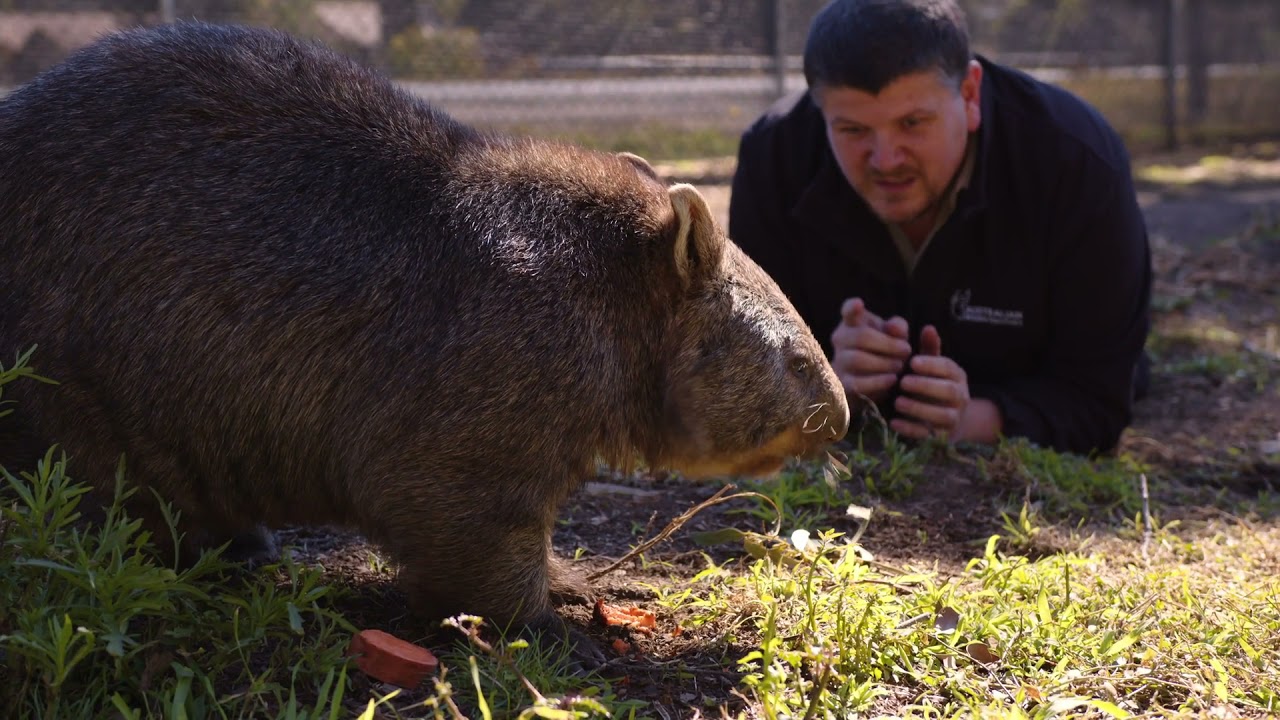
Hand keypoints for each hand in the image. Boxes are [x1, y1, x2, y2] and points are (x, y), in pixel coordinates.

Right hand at [830, 298, 912, 403]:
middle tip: (907, 350)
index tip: (858, 304)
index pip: (848, 311)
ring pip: (858, 359)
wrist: (875, 381)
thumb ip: (898, 328)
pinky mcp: (843, 384)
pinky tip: (892, 379)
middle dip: (888, 344)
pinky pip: (858, 382)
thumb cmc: (886, 350)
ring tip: (900, 366)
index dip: (851, 308)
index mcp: (853, 322)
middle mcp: (841, 339)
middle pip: (861, 336)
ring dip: (884, 363)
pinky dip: (878, 381)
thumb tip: (894, 328)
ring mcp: (839, 361)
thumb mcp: (896, 336)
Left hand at [891, 326, 1000, 442]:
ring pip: (943, 415)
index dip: (932, 365)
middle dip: (926, 386)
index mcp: (957, 376)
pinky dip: (912, 429)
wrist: (946, 421)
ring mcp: (953, 419)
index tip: (912, 362)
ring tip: (898, 401)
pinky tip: (894, 422)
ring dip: (919, 408)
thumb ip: (928, 349)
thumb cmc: (932, 384)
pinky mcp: (942, 438)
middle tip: (903, 382)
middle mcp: (960, 397)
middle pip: (949, 391)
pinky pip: (929, 435)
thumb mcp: (930, 366)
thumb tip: (928, 327)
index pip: (949, 368)